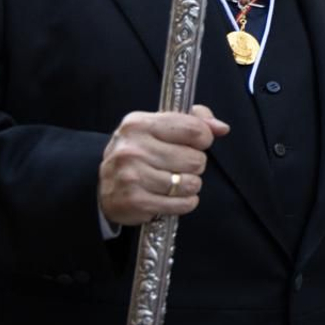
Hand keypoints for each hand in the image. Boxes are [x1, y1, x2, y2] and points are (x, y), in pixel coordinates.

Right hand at [98, 106, 229, 226]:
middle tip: (180, 166)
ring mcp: (131, 176)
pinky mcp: (135, 202)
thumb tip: (221, 128)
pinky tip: (173, 197)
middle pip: (195, 159)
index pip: (193, 129)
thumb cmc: (139, 152)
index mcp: (139, 124)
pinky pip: (181, 205)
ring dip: (189, 185)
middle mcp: (132, 149)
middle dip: (195, 164)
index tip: (198, 144)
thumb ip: (194, 120)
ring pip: (190, 183)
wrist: (103, 184)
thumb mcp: (160, 126)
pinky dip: (184, 203)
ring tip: (176, 182)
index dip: (204, 138)